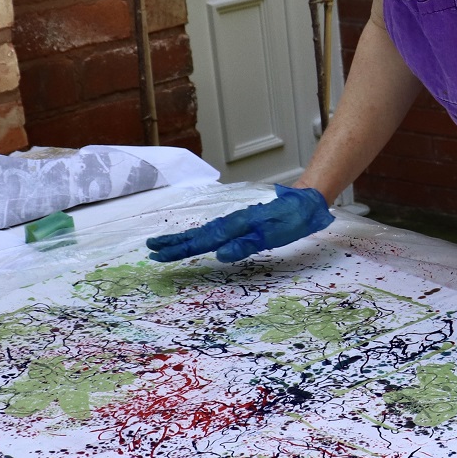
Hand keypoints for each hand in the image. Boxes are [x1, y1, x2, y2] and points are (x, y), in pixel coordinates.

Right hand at [146, 185, 332, 262]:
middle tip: (151, 249)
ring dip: (183, 239)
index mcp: (236, 226)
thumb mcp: (272, 235)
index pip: (203, 241)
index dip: (180, 249)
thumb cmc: (292, 220)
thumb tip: (219, 255)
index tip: (159, 255)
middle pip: (198, 234)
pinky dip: (200, 235)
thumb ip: (245, 245)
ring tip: (164, 244)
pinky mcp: (242, 223)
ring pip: (204, 231)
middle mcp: (232, 222)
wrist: (305, 202)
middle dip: (174, 243)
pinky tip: (196, 239)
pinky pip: (214, 230)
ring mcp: (236, 221)